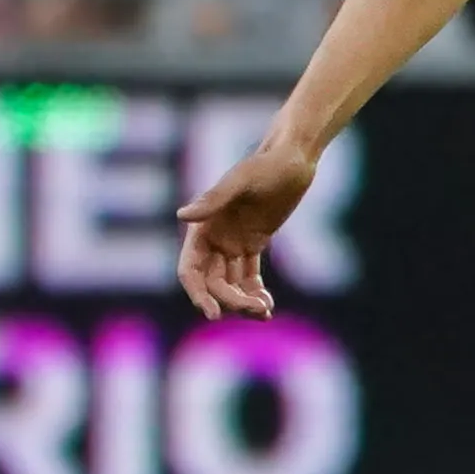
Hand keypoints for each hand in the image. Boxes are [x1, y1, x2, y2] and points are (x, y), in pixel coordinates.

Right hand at [174, 141, 319, 317]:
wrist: (293, 159)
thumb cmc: (266, 165)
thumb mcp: (241, 180)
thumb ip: (213, 200)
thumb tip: (181, 215)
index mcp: (203, 226)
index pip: (190, 270)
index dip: (198, 294)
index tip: (215, 314)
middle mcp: (213, 238)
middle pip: (213, 283)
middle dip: (231, 301)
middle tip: (257, 310)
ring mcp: (232, 243)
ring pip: (231, 284)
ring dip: (244, 302)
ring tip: (264, 312)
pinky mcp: (252, 245)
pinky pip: (248, 277)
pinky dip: (255, 293)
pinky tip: (268, 305)